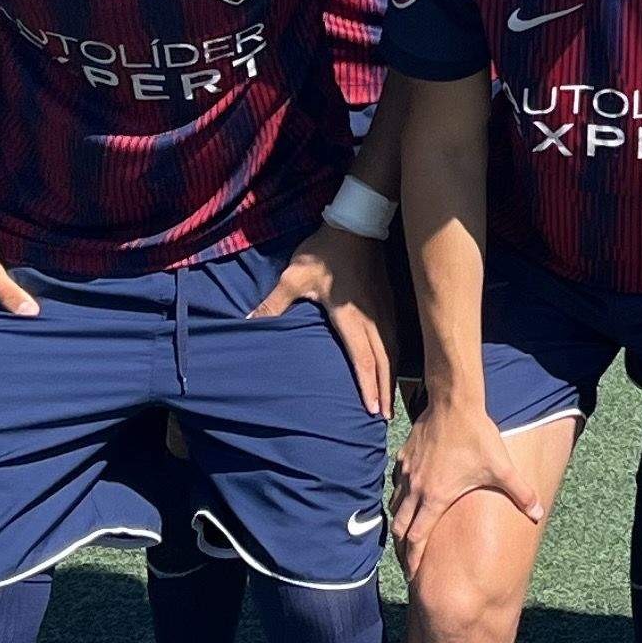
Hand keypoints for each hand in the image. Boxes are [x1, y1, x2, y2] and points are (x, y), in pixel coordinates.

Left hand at [259, 222, 394, 418]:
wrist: (357, 224)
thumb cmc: (324, 252)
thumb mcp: (293, 276)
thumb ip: (273, 303)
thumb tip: (246, 321)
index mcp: (350, 317)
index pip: (362, 359)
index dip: (367, 386)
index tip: (371, 410)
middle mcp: (373, 318)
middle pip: (383, 362)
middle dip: (383, 391)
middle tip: (384, 419)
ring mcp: (384, 310)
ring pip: (393, 351)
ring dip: (390, 378)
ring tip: (388, 400)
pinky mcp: (388, 303)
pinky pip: (394, 338)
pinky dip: (393, 359)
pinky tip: (390, 368)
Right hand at [389, 395, 548, 574]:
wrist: (453, 403)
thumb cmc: (476, 436)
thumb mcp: (502, 468)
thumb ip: (521, 493)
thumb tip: (539, 513)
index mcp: (435, 498)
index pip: (417, 538)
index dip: (413, 560)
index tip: (411, 576)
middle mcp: (415, 488)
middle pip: (400, 527)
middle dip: (402, 548)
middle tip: (406, 561)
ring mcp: (406, 472)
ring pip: (395, 505)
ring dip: (401, 522)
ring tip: (407, 532)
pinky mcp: (404, 456)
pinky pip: (396, 482)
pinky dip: (400, 495)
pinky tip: (409, 495)